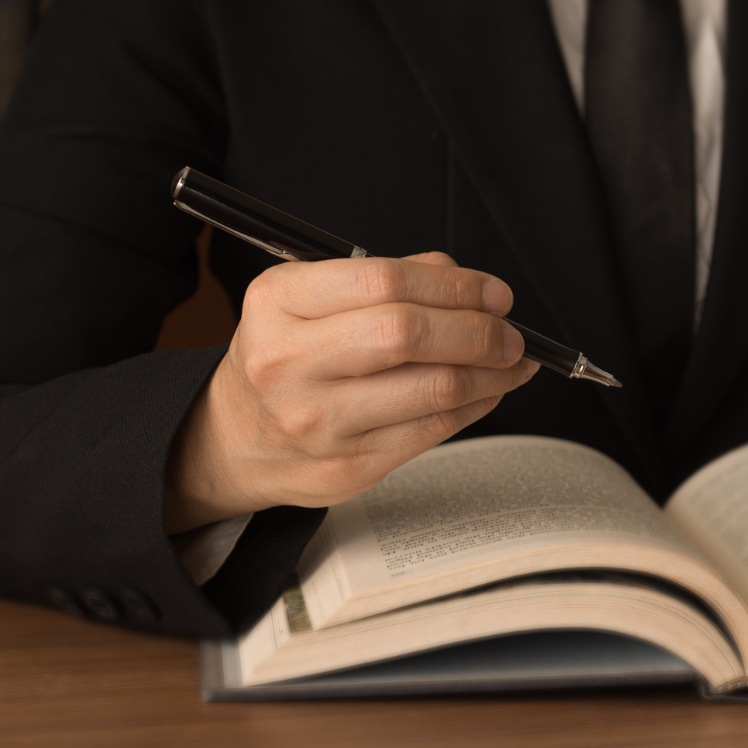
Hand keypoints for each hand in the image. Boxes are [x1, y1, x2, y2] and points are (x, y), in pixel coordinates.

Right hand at [164, 251, 538, 532]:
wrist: (236, 439)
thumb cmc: (286, 357)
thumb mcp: (307, 301)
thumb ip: (385, 280)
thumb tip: (468, 285)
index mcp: (278, 304)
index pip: (384, 281)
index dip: (454, 285)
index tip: (494, 293)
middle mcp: (289, 362)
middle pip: (408, 334)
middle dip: (478, 331)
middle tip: (510, 333)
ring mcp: (318, 421)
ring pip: (432, 389)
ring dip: (490, 374)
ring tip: (511, 362)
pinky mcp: (347, 466)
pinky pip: (432, 431)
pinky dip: (474, 406)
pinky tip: (487, 391)